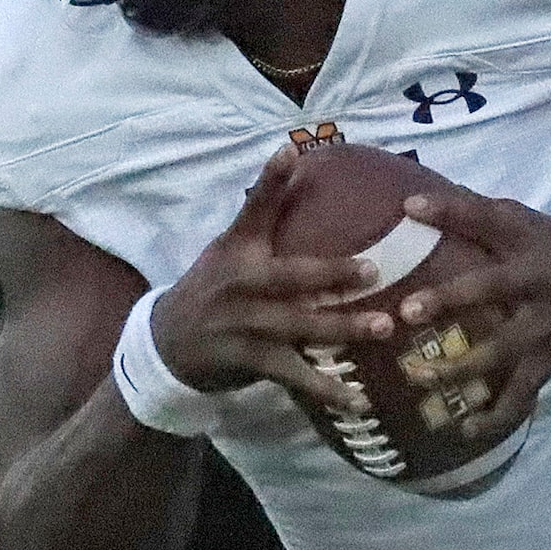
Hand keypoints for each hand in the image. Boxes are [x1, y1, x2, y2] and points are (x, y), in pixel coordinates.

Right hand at [153, 148, 397, 409]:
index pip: (254, 209)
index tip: (290, 150)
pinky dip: (327, 389)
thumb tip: (294, 153)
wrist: (168, 342)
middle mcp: (240, 284)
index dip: (270, 180)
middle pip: (289, 276)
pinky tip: (360, 399)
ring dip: (341, 329)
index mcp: (239, 249)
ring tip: (382, 328)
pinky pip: (294, 375)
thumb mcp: (230, 245)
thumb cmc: (213, 285)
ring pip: (298, 327)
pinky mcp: (250, 361)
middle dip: (331, 273)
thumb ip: (265, 209)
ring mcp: (244, 325)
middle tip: (374, 270)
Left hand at [393, 185, 550, 442]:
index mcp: (527, 239)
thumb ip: (480, 216)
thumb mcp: (528, 225)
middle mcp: (537, 280)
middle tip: (406, 312)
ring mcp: (546, 323)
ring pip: (501, 349)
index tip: (410, 206)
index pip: (487, 216)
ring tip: (418, 377)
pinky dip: (496, 415)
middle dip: (449, 299)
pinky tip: (466, 429)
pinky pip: (523, 392)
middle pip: (491, 287)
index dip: (450, 209)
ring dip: (460, 367)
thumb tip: (415, 200)